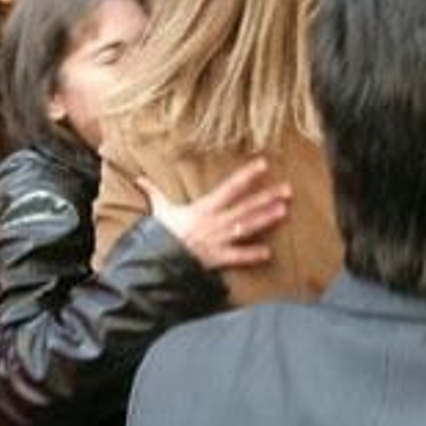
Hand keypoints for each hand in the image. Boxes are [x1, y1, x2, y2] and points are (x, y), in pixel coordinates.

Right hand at [137, 158, 290, 270]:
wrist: (154, 260)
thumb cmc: (159, 234)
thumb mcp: (159, 211)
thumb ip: (153, 192)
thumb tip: (139, 178)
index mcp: (204, 207)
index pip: (230, 187)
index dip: (247, 175)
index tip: (263, 165)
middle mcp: (215, 221)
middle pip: (246, 206)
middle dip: (267, 197)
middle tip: (287, 189)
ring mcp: (218, 239)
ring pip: (247, 227)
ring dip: (265, 219)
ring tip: (284, 211)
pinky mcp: (217, 257)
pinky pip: (237, 256)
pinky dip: (251, 255)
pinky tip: (269, 253)